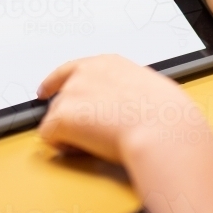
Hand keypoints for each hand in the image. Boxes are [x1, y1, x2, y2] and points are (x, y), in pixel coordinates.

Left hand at [37, 54, 204, 163]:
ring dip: (69, 131)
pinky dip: (63, 145)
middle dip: (71, 115)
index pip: (72, 69)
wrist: (161, 129)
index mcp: (107, 63)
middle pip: (62, 96)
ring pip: (56, 117)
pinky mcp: (62, 117)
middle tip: (88, 132)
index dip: (56, 82)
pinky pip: (50, 135)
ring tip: (96, 143)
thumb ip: (126, 88)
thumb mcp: (148, 86)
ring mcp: (71, 94)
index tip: (47, 91)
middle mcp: (85, 73)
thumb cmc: (165, 113)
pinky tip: (84, 149)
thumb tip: (125, 103)